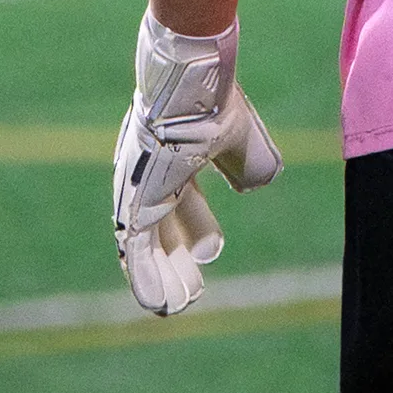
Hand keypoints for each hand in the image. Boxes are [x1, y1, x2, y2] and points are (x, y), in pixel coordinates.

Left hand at [112, 9, 281, 317]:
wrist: (191, 87)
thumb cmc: (215, 103)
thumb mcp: (242, 138)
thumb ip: (250, 160)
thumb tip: (258, 183)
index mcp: (176, 157)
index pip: (183, 199)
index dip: (198, 225)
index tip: (212, 251)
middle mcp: (152, 175)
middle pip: (162, 225)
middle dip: (177, 256)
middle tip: (192, 288)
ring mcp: (139, 190)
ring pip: (147, 244)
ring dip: (162, 276)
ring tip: (174, 306)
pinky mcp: (134, 204)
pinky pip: (135, 250)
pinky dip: (145, 277)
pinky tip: (156, 303)